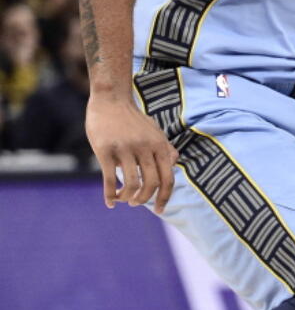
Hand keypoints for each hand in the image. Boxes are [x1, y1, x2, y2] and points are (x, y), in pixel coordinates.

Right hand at [85, 96, 178, 213]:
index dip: (164, 197)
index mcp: (159, 145)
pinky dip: (111, 195)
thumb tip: (174, 162)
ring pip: (132, 184)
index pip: (168, 177)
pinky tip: (110, 202)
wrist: (111, 99)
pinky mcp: (105, 150)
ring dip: (128, 197)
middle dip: (145, 199)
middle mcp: (145, 148)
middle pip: (151, 183)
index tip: (159, 210)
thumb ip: (164, 147)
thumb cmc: (132, 118)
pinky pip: (110, 179)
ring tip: (124, 199)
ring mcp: (125, 149)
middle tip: (136, 203)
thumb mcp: (154, 130)